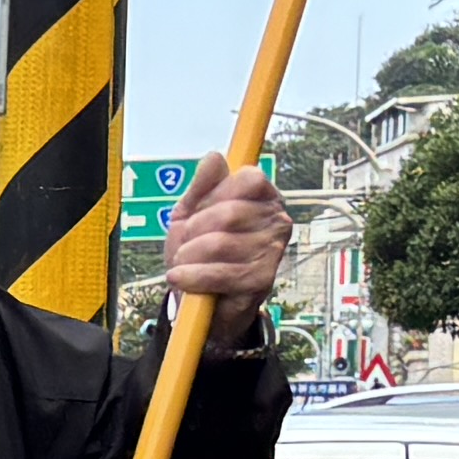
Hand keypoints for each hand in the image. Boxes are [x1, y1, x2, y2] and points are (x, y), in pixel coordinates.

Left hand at [158, 160, 293, 307]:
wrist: (202, 302)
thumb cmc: (200, 253)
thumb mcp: (191, 213)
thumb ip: (201, 185)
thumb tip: (214, 157)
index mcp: (263, 197)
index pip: (248, 178)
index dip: (214, 195)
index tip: (198, 211)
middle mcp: (277, 221)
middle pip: (229, 213)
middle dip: (193, 230)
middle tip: (185, 244)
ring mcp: (272, 252)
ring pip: (219, 243)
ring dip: (188, 256)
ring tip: (185, 264)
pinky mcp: (261, 281)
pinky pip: (219, 273)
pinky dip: (191, 276)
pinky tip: (182, 278)